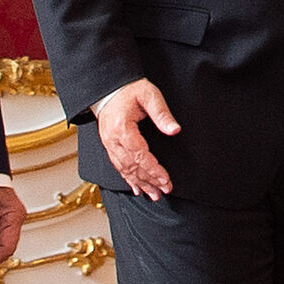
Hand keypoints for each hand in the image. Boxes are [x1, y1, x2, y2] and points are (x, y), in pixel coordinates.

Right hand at [96, 78, 180, 199]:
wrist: (108, 88)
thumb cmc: (128, 89)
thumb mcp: (149, 95)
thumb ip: (162, 113)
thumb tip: (174, 130)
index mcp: (122, 127)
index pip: (139, 155)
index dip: (153, 170)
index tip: (165, 179)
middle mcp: (113, 139)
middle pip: (132, 166)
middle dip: (149, 180)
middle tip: (164, 190)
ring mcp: (109, 143)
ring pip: (124, 169)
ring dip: (140, 183)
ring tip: (153, 194)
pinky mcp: (109, 145)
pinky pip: (118, 166)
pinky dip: (128, 179)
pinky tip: (136, 188)